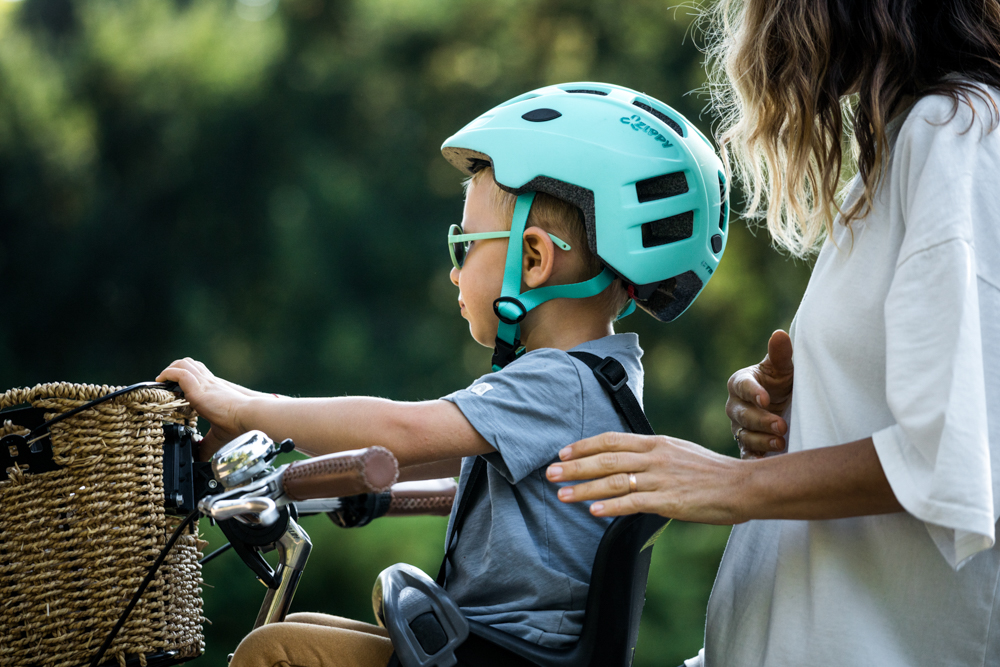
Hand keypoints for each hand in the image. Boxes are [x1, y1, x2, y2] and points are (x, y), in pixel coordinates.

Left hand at [157, 358, 259, 458]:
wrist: (249, 417)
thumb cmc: (239, 425)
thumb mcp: (219, 434)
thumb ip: (207, 444)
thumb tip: (200, 459)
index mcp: (214, 390)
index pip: (197, 373)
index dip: (183, 376)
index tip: (172, 388)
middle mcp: (208, 383)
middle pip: (188, 363)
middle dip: (173, 368)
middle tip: (165, 381)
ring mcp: (203, 384)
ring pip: (183, 364)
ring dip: (169, 369)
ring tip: (161, 379)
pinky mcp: (198, 389)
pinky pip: (180, 374)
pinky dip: (168, 374)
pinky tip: (162, 381)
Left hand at [545, 432, 744, 524]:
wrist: (742, 485)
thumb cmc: (710, 471)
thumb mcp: (678, 452)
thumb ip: (651, 454)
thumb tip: (625, 461)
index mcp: (655, 442)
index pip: (611, 439)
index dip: (584, 446)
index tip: (562, 453)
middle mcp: (654, 457)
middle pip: (605, 459)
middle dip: (574, 467)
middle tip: (549, 474)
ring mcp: (660, 478)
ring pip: (614, 481)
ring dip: (584, 489)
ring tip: (562, 495)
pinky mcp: (669, 500)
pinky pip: (633, 503)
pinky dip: (611, 507)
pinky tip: (593, 512)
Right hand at [727, 330, 793, 458]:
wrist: (788, 405)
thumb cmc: (783, 383)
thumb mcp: (785, 369)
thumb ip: (780, 354)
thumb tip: (779, 335)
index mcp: (741, 383)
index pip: (742, 386)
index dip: (753, 392)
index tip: (767, 398)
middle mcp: (735, 405)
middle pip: (742, 414)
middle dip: (761, 420)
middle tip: (781, 425)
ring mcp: (739, 427)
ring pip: (744, 435)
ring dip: (761, 440)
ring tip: (780, 442)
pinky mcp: (746, 445)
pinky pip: (745, 453)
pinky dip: (753, 458)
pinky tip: (765, 462)